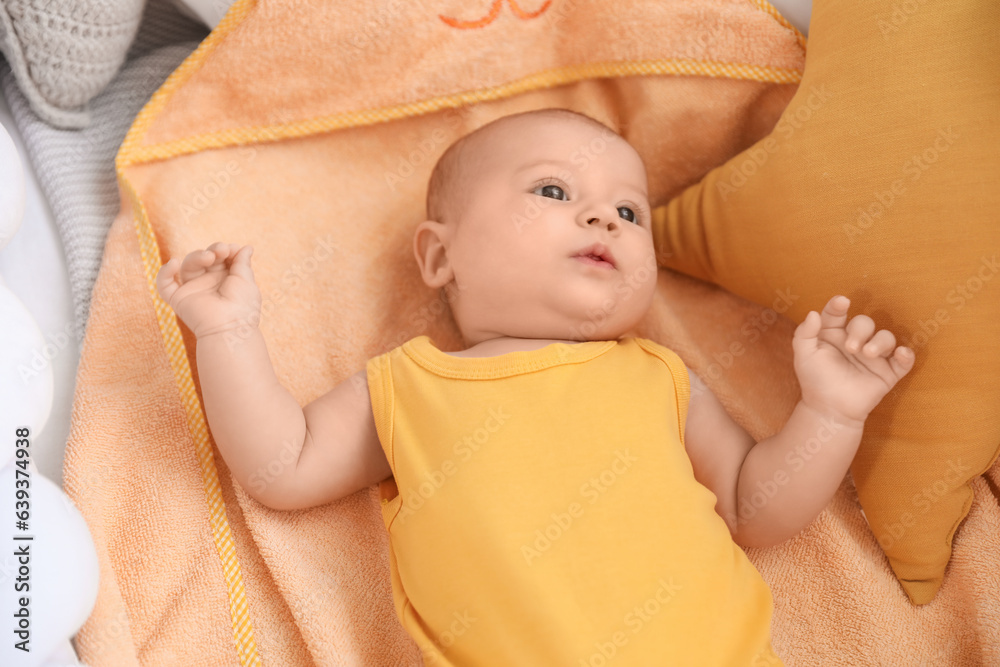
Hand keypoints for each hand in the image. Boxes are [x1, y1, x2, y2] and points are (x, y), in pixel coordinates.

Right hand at [156, 242, 260, 338]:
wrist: (230, 329)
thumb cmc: (243, 307)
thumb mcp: (246, 280)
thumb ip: (242, 262)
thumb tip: (246, 247)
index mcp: (226, 279)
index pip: (221, 257)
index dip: (225, 249)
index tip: (233, 249)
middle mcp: (208, 283)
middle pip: (204, 258)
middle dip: (213, 250)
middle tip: (222, 250)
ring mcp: (193, 290)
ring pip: (188, 266)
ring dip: (196, 256)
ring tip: (209, 257)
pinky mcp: (178, 299)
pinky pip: (164, 284)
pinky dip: (164, 272)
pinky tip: (173, 262)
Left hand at [792, 295, 914, 426]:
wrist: (830, 410)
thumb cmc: (815, 380)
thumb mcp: (804, 356)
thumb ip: (804, 333)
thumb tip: (813, 312)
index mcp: (833, 334)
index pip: (837, 313)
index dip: (839, 305)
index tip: (842, 302)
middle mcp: (855, 341)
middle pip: (864, 323)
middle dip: (860, 330)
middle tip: (851, 347)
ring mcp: (873, 357)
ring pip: (886, 337)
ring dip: (880, 341)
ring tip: (867, 354)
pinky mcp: (888, 372)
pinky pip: (904, 360)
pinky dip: (906, 355)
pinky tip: (901, 354)